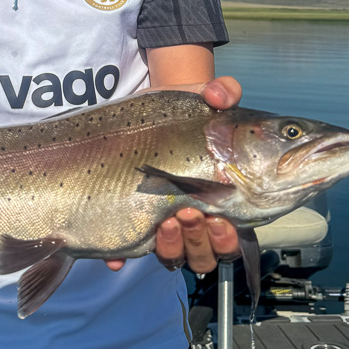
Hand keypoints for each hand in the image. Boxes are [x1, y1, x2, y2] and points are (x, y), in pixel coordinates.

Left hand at [106, 76, 242, 272]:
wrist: (145, 115)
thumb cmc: (183, 113)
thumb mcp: (202, 96)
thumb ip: (222, 91)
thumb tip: (221, 94)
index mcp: (220, 199)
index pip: (232, 236)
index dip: (228, 238)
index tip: (221, 218)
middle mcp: (195, 218)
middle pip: (206, 254)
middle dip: (201, 241)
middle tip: (191, 211)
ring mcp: (163, 223)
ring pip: (175, 258)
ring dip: (173, 247)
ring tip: (165, 220)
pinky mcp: (131, 222)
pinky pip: (126, 252)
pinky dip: (121, 257)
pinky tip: (117, 255)